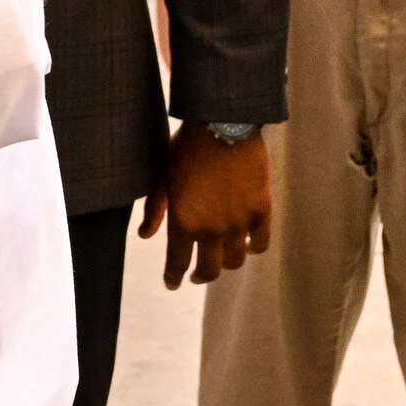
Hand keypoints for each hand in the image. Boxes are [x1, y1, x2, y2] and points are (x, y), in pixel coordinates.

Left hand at [140, 123, 272, 286]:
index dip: (173, 278)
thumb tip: (144, 236)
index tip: (172, 283)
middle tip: (195, 274)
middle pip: (208, 271)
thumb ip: (154, 209)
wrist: (223, 122)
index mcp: (183, 222)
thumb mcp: (162, 177)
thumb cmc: (186, 148)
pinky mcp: (260, 209)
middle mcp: (211, 229)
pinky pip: (261, 242)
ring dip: (226, 263)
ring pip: (235, 261)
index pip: (177, 265)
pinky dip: (253, 247)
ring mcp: (238, 221)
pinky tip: (247, 243)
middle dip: (199, 277)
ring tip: (221, 255)